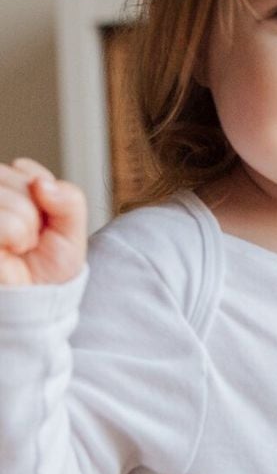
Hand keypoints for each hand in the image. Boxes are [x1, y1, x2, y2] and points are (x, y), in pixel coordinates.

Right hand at [0, 159, 86, 286]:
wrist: (33, 303)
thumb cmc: (47, 267)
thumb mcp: (72, 229)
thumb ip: (69, 199)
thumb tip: (41, 183)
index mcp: (3, 187)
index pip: (28, 171)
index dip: (45, 198)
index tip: (41, 224)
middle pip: (19, 181)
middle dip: (36, 214)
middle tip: (29, 240)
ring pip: (10, 199)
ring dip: (26, 228)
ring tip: (18, 246)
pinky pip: (3, 221)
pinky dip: (14, 235)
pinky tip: (8, 250)